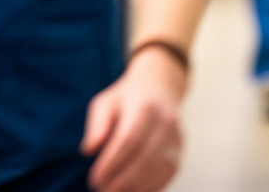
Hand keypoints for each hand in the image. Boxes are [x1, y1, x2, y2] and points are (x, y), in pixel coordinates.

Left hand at [81, 47, 186, 191]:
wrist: (158, 87)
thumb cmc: (126, 99)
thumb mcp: (106, 102)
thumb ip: (96, 124)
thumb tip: (88, 150)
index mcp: (145, 106)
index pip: (128, 140)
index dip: (111, 164)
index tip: (94, 180)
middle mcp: (165, 122)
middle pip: (145, 159)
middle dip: (123, 182)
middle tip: (103, 191)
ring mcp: (176, 138)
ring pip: (158, 170)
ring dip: (136, 188)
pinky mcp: (180, 152)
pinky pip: (167, 176)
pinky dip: (150, 188)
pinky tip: (133, 191)